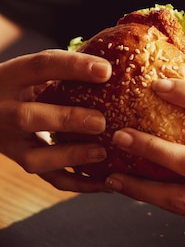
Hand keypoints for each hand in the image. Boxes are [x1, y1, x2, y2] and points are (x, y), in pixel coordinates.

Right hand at [0, 49, 111, 191]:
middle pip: (27, 118)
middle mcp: (2, 110)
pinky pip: (50, 179)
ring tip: (102, 153)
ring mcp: (9, 142)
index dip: (72, 67)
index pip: (39, 66)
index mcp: (10, 76)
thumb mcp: (34, 70)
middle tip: (100, 122)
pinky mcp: (22, 162)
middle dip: (66, 120)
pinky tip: (105, 182)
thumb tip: (112, 63)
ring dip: (71, 156)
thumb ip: (65, 66)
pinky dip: (78, 183)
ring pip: (34, 157)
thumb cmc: (25, 83)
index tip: (106, 71)